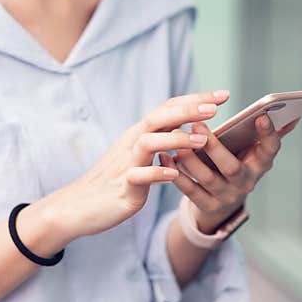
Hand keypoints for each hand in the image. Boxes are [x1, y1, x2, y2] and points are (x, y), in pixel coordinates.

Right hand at [42, 90, 230, 241]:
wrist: (79, 206)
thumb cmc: (114, 180)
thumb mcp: (138, 156)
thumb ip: (160, 141)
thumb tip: (188, 129)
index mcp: (139, 134)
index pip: (168, 109)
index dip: (195, 100)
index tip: (222, 95)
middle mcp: (132, 142)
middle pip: (159, 117)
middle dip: (188, 110)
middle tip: (216, 107)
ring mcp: (126, 163)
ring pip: (149, 142)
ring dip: (176, 139)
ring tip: (202, 141)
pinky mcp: (123, 186)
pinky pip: (139, 176)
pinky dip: (156, 172)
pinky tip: (173, 173)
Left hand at [160, 114, 299, 232]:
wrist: (223, 200)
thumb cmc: (239, 162)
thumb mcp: (255, 150)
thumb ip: (271, 132)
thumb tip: (295, 114)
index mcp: (261, 165)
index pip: (270, 150)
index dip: (269, 134)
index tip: (261, 115)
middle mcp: (246, 183)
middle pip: (231, 167)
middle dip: (214, 147)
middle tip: (196, 124)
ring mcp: (227, 197)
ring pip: (207, 179)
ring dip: (191, 159)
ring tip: (176, 139)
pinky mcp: (207, 206)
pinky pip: (190, 191)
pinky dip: (176, 174)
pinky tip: (165, 157)